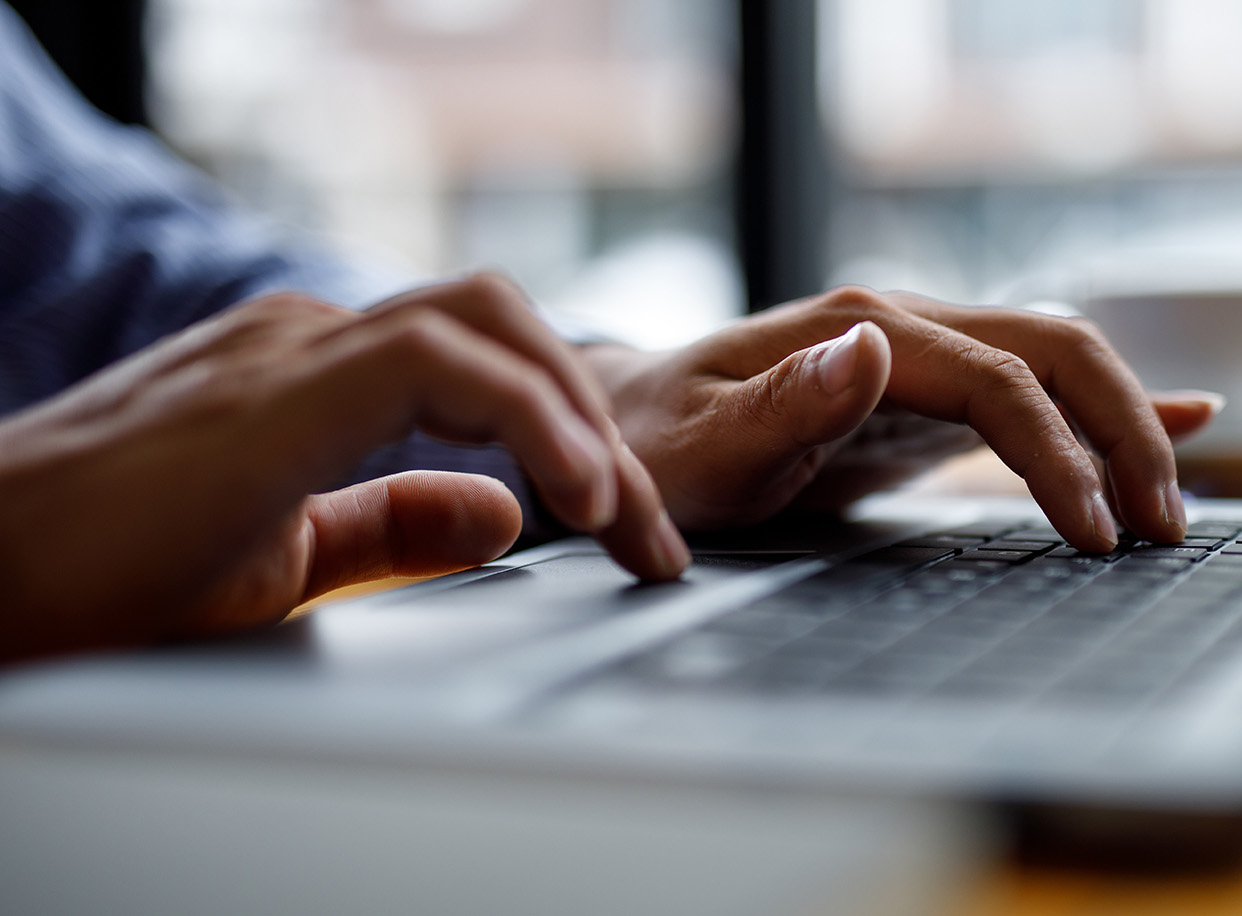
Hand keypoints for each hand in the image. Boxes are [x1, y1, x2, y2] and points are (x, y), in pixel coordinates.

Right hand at [0, 274, 688, 661]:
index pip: (491, 361)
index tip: (634, 532)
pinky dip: (530, 417)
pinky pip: (440, 361)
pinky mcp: (275, 385)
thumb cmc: (103, 571)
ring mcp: (292, 348)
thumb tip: (503, 513)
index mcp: (320, 372)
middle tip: (654, 536)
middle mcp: (313, 339)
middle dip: (603, 424)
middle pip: (508, 326)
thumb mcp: (284, 557)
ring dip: (583, 418)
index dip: (579, 436)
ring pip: (489, 322)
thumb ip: (391, 525)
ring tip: (628, 517)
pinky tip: (572, 495)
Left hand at [582, 286, 1219, 550]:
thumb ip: (783, 404)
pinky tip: (1185, 416)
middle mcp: (905, 324)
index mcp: (860, 328)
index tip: (1091, 533)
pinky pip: (1036, 386)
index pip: (998, 381)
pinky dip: (1107, 407)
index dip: (1057, 454)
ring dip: (1126, 428)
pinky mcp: (932, 391)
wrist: (633, 425)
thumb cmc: (656, 447)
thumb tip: (876, 348)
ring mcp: (925, 351)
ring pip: (1060, 363)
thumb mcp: (699, 446)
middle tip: (1162, 528)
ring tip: (1168, 509)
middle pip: (1055, 352)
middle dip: (1124, 434)